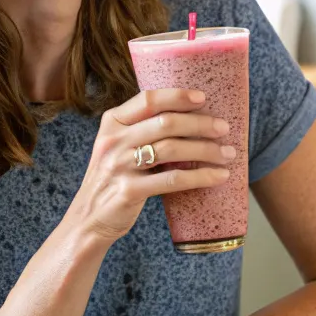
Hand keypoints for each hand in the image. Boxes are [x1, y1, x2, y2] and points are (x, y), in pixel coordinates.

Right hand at [66, 89, 234, 242]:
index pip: (148, 100)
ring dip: (205, 150)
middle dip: (200, 123)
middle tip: (223, 128)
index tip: (203, 98)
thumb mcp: (117, 146)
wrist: (87, 219)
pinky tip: (219, 176)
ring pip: (172, 149)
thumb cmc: (112, 178)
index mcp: (112, 122)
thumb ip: (141, 129)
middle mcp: (113, 140)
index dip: (178, 96)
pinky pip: (173, 179)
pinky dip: (200, 176)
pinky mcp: (129, 191)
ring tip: (227, 154)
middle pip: (166, 123)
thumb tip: (190, 116)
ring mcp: (119, 165)